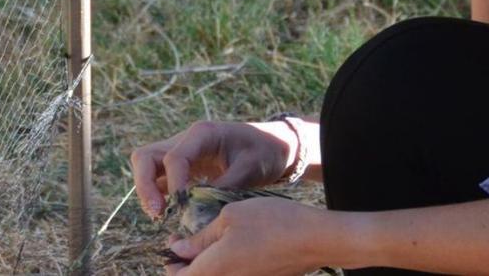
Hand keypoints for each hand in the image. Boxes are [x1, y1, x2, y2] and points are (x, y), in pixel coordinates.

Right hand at [131, 121, 293, 217]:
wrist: (272, 145)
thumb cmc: (263, 151)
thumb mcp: (251, 167)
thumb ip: (226, 186)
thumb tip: (200, 210)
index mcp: (202, 133)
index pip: (174, 157)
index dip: (175, 184)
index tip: (183, 207)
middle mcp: (185, 141)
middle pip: (146, 157)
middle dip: (145, 185)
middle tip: (157, 212)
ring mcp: (180, 153)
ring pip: (147, 168)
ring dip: (147, 191)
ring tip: (159, 216)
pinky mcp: (182, 168)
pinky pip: (159, 179)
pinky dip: (158, 195)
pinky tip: (169, 213)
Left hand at [164, 197, 330, 275]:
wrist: (317, 240)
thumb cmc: (273, 223)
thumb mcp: (231, 218)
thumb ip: (201, 237)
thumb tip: (178, 249)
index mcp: (213, 270)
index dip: (171, 263)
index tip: (174, 240)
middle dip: (185, 265)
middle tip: (189, 240)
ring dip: (206, 266)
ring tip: (212, 240)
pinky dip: (224, 267)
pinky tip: (231, 247)